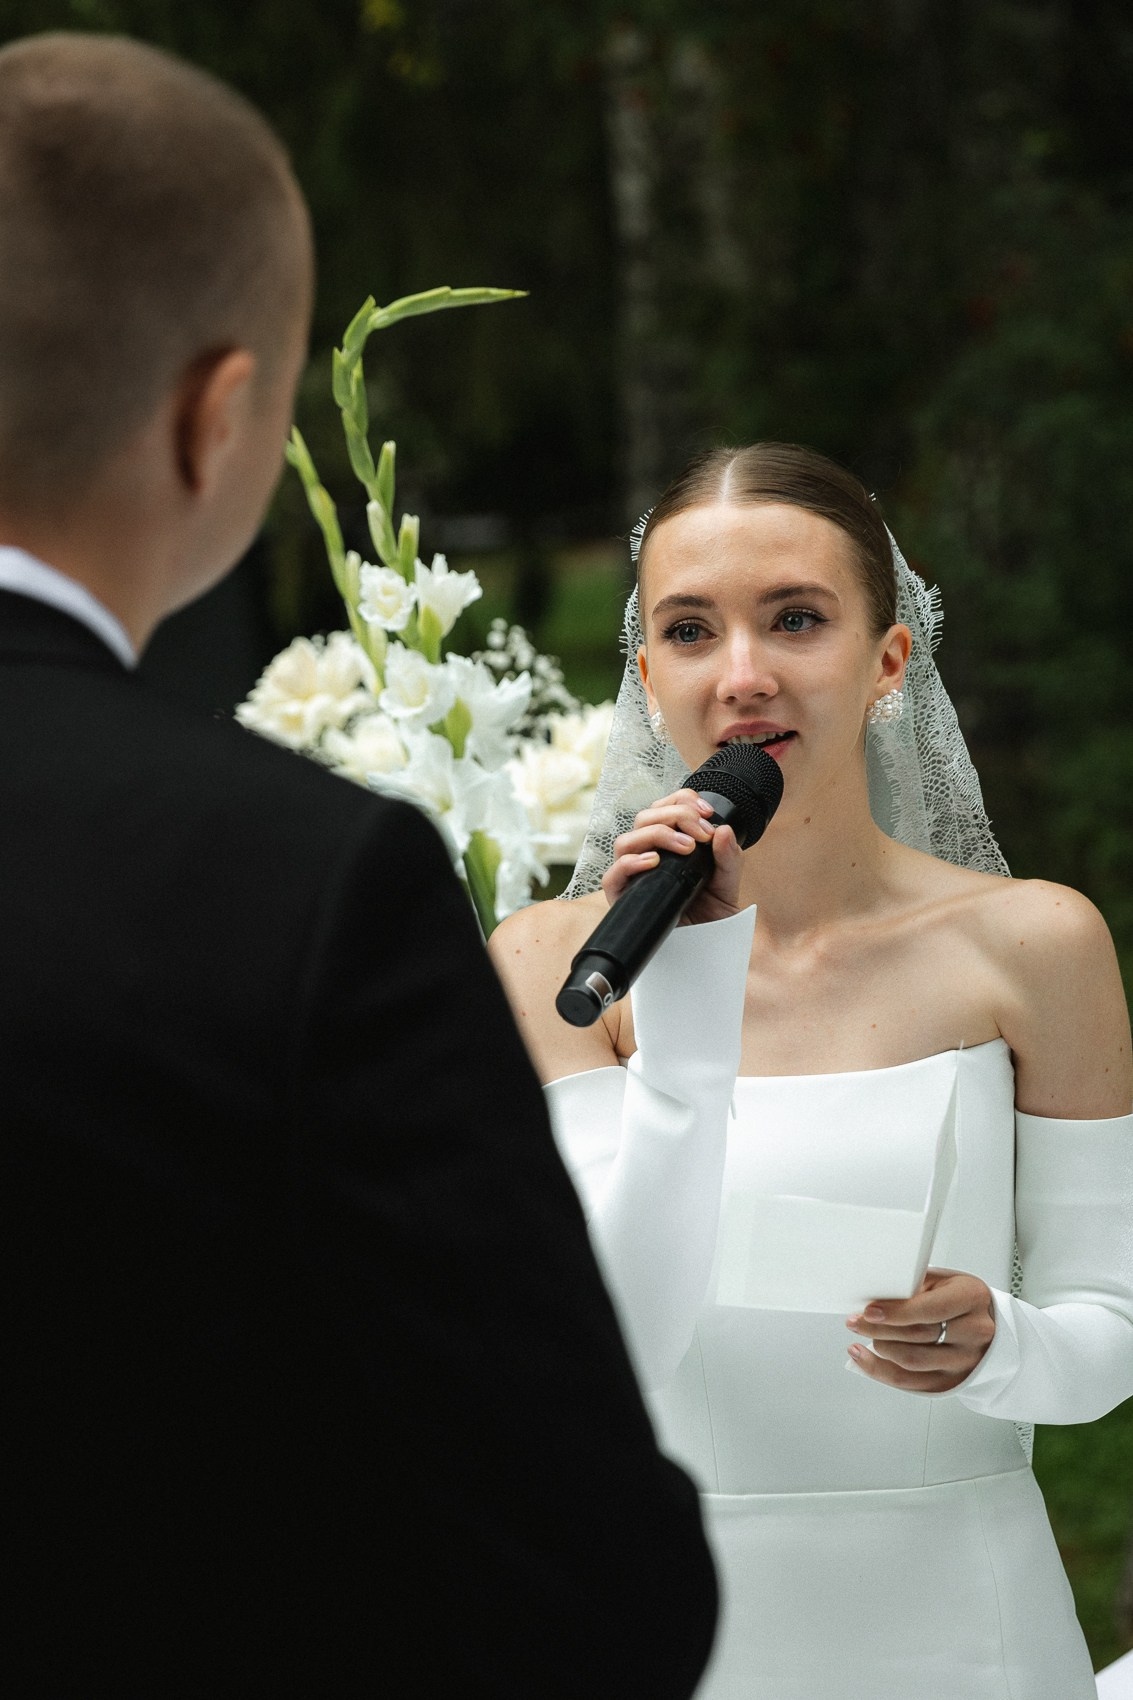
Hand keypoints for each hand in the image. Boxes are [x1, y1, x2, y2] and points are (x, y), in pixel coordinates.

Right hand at [601, 788, 743, 923]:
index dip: (682, 800)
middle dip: (676, 817)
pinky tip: (654, 862)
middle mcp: (646, 853)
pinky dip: (631, 863)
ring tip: (686, 847)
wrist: (707, 944)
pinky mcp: (621, 897)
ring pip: (626, 840)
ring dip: (657, 835)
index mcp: (667, 841)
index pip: (663, 806)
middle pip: (645, 818)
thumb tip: (724, 830)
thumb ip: (729, 856)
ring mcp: (631, 875)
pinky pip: (612, 875)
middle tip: (702, 834)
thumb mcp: (728, 880)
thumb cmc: (712, 910)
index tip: (707, 812)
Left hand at [845, 1267, 995, 1393]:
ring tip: (861, 1336)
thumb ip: (914, 1286)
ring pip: (912, 1362)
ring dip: (879, 1349)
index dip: (897, 1312)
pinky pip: (911, 1383)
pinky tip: (863, 1359)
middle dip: (879, 1330)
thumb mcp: (943, 1280)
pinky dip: (881, 1372)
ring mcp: (965, 1361)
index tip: (870, 1311)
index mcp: (971, 1298)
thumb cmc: (960, 1298)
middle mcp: (974, 1333)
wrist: (989, 1324)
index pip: (930, 1310)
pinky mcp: (952, 1382)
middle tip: (856, 1321)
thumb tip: (875, 1297)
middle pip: (918, 1337)